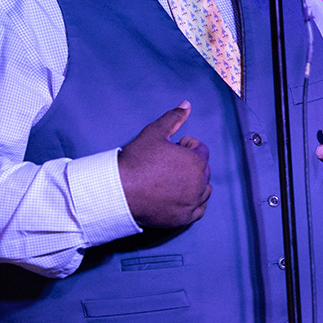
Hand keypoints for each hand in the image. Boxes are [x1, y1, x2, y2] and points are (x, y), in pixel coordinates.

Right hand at [118, 101, 211, 227]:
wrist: (119, 192)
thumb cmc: (136, 162)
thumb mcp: (154, 133)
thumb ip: (173, 118)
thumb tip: (186, 104)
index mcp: (196, 162)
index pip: (200, 150)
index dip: (184, 147)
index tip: (168, 151)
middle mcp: (200, 184)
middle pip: (202, 169)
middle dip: (188, 165)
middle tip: (165, 165)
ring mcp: (193, 203)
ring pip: (202, 189)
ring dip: (192, 183)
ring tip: (169, 180)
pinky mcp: (184, 219)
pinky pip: (198, 209)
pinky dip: (191, 202)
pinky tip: (176, 196)